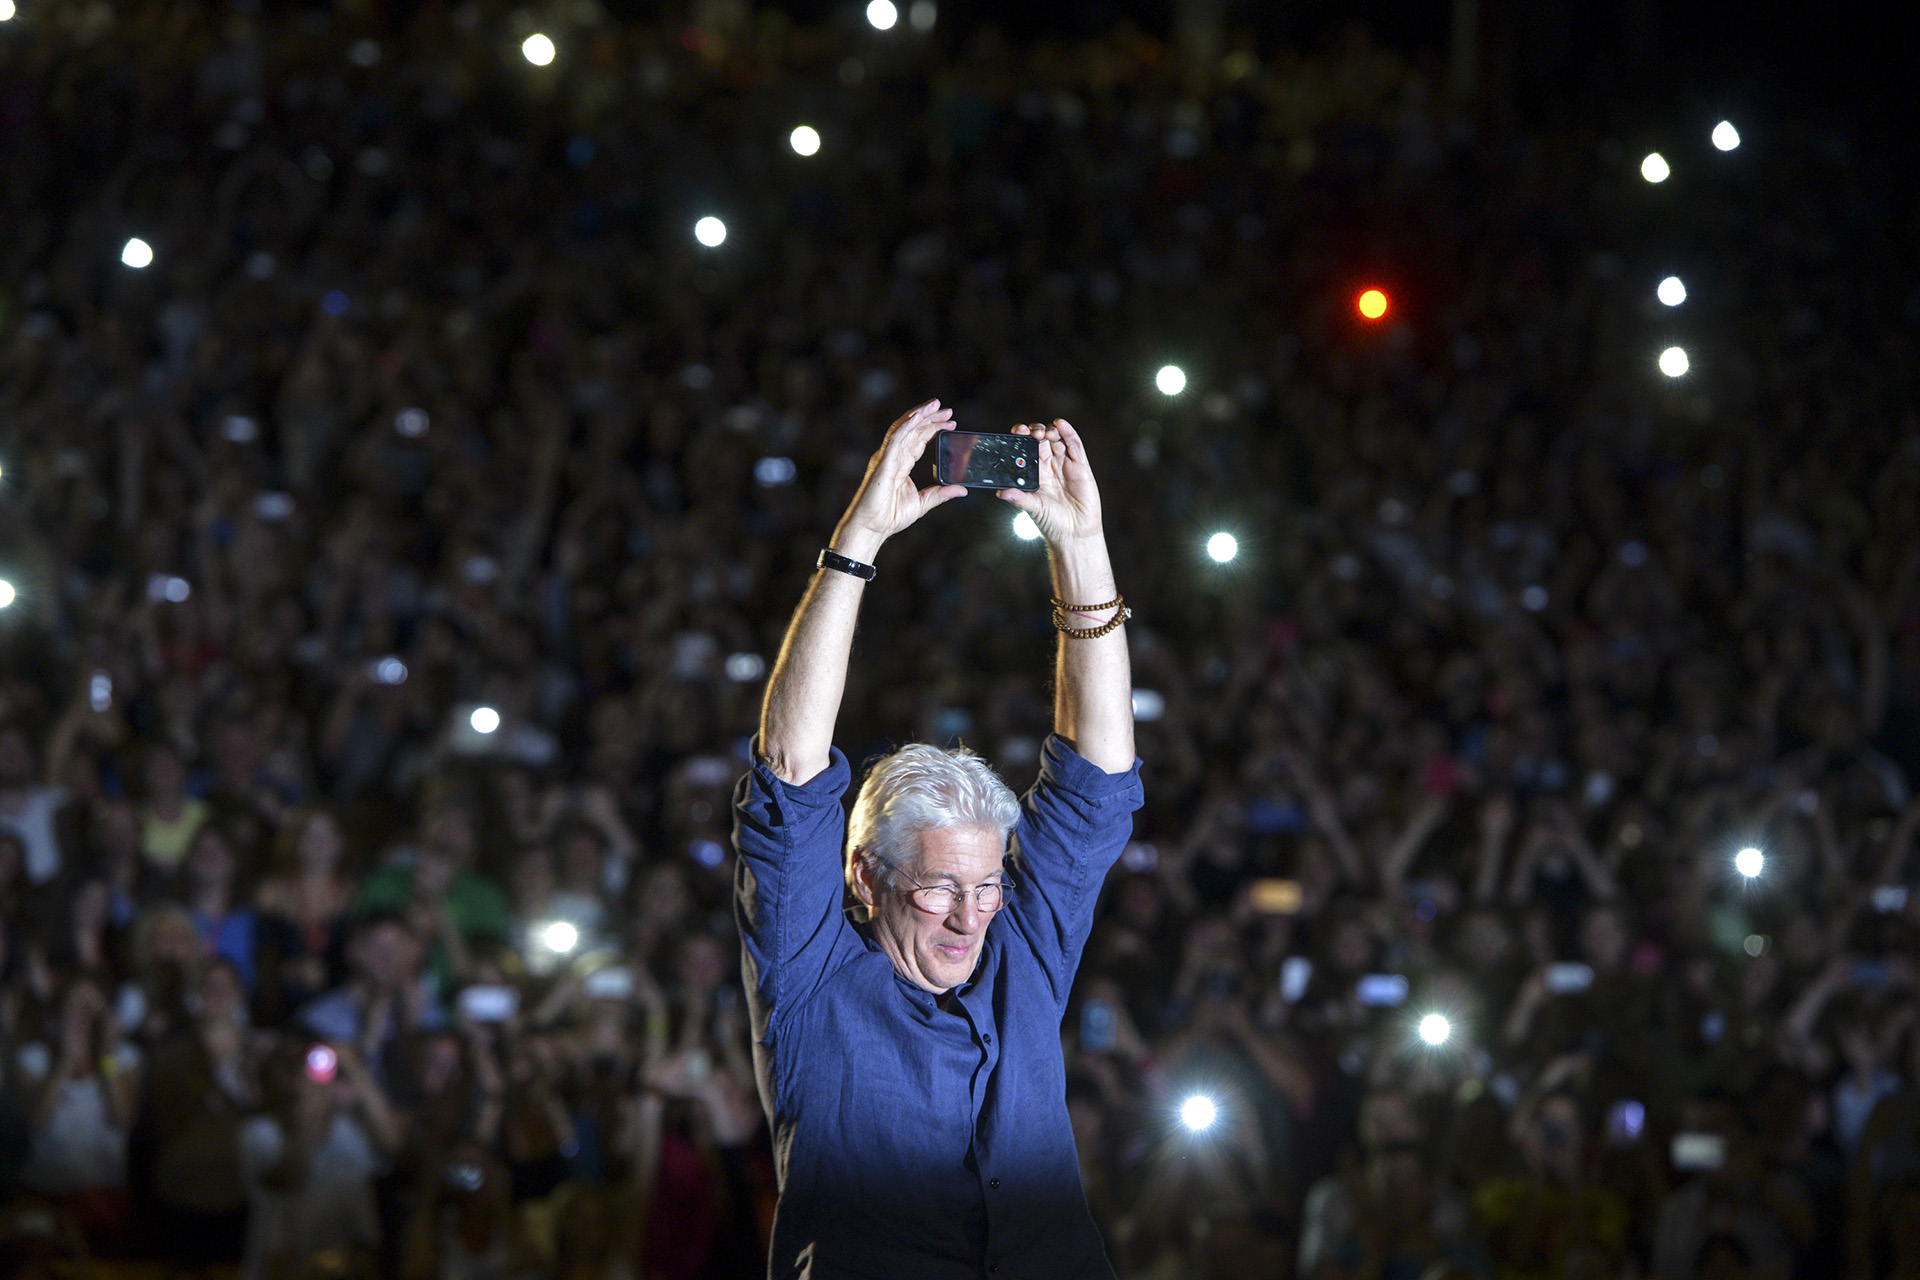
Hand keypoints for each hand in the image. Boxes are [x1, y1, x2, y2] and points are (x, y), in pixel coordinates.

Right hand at [832, 400, 963, 553]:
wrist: (872, 528)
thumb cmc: (890, 517)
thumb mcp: (923, 503)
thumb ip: (941, 494)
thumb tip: (962, 490)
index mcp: (901, 465)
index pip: (918, 440)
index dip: (933, 429)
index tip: (951, 423)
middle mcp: (893, 457)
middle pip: (913, 430)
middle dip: (930, 418)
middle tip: (948, 410)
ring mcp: (887, 458)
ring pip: (904, 429)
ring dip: (920, 415)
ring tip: (935, 406)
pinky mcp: (883, 462)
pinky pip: (895, 439)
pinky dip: (906, 425)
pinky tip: (918, 416)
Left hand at [996, 419, 1103, 544]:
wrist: (1074, 534)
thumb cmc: (1052, 522)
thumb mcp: (1032, 508)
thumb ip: (1019, 498)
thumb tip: (1001, 493)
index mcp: (1036, 473)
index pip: (1028, 450)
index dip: (1023, 439)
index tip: (1017, 431)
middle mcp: (1050, 466)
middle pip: (1042, 441)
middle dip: (1036, 432)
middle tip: (1032, 432)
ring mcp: (1066, 465)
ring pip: (1058, 440)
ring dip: (1051, 431)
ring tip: (1045, 431)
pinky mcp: (1081, 467)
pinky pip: (1075, 446)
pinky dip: (1068, 433)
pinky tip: (1060, 424)